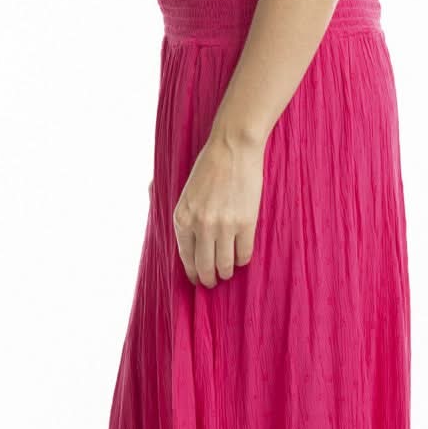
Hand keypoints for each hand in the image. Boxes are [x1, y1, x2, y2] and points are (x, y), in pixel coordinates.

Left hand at [172, 129, 263, 286]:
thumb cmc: (209, 165)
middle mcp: (200, 226)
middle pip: (204, 266)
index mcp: (182, 218)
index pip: (185, 257)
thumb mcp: (184, 191)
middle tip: (213, 282)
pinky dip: (243, 259)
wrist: (233, 147)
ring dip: (226, 272)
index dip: (192, 272)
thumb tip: (182, 237)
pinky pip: (244, 253)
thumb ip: (182, 214)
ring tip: (228, 272)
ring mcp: (223, 226)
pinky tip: (242, 258)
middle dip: (208, 278)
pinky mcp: (245, 223)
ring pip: (225, 264)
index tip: (197, 278)